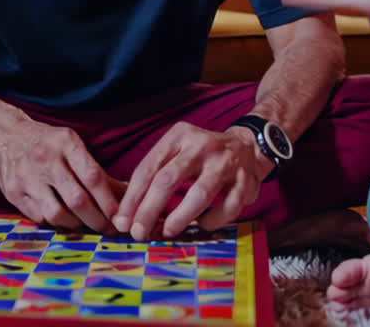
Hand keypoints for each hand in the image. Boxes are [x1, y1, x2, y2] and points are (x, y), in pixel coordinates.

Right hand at [0, 117, 126, 232]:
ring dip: (76, 224)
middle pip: (77, 199)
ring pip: (57, 214)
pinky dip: (54, 222)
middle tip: (108, 228)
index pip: (93, 177)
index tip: (120, 216)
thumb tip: (128, 194)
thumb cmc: (49, 143)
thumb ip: (97, 171)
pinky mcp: (12, 192)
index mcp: (65, 143)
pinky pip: (39, 217)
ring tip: (85, 223)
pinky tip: (63, 219)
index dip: (109, 201)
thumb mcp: (73, 145)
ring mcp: (26, 176)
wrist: (6, 136)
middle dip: (97, 219)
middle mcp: (45, 158)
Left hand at [113, 122, 271, 240]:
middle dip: (149, 210)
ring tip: (168, 232)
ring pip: (199, 195)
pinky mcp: (246, 179)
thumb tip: (129, 214)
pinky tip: (203, 223)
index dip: (132, 197)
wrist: (248, 145)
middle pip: (168, 180)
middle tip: (138, 233)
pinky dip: (213, 221)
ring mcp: (225, 161)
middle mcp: (201, 145)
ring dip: (180, 218)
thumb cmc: (201, 156)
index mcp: (179, 136)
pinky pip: (227, 207)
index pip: (148, 167)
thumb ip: (156, 175)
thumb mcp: (177, 152)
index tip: (122, 221)